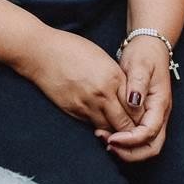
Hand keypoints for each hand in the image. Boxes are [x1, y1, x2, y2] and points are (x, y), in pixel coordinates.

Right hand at [12, 27, 136, 133]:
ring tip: (120, 134)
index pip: (136, 107)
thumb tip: (128, 95)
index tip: (143, 119)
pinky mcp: (73, 110)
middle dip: (132, 131)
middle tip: (135, 133)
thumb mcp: (102, 58)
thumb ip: (117, 78)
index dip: (141, 117)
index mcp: (113, 77)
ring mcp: (87, 104)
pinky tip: (101, 125)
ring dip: (115, 132)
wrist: (41, 52)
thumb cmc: (71, 49)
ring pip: (110, 129)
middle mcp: (103, 94)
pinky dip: (99, 127)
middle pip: (126, 124)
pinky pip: (92, 125)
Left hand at [96, 36, 170, 161]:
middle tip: (106, 144)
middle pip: (151, 147)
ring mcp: (153, 117)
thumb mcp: (140, 65)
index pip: (148, 133)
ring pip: (144, 146)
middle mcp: (159, 115)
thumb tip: (133, 102)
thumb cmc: (143, 55)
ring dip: (126, 149)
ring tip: (103, 139)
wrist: (147, 48)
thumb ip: (137, 84)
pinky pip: (137, 137)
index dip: (130, 140)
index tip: (111, 138)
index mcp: (160, 105)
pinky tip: (106, 133)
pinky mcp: (143, 116)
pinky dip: (124, 142)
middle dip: (129, 152)